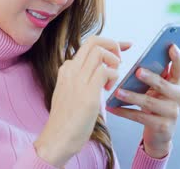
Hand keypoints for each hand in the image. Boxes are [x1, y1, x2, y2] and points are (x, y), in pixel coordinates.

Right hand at [34, 36, 131, 166]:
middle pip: (94, 41)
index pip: (88, 44)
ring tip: (113, 78)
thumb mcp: (69, 93)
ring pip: (99, 52)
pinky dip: (114, 76)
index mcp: (66, 70)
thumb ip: (79, 80)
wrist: (56, 139)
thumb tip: (98, 74)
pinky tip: (109, 89)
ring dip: (113, 61)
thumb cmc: (66, 121)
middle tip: (121, 60)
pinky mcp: (87, 93)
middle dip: (113, 45)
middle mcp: (70, 70)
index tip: (123, 47)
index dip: (109, 43)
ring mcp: (78, 80)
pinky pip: (105, 71)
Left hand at [106, 44, 179, 158]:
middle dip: (150, 78)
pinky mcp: (163, 127)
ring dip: (132, 96)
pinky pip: (140, 117)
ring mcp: (172, 113)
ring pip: (149, 103)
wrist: (160, 133)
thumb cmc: (155, 103)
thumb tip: (140, 55)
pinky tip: (112, 107)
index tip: (171, 46)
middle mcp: (179, 97)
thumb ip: (154, 73)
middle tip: (137, 71)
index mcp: (177, 83)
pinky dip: (124, 112)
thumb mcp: (158, 88)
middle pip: (163, 85)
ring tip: (117, 92)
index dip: (177, 57)